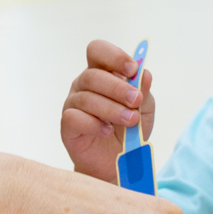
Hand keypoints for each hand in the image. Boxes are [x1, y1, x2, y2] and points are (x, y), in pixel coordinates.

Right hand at [62, 39, 152, 182]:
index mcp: (102, 74)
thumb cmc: (128, 130)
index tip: (133, 69)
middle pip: (92, 75)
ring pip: (86, 98)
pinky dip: (94, 124)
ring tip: (130, 121)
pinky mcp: (67, 126)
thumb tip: (144, 74)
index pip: (98, 51)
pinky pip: (74, 117)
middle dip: (118, 88)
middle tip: (136, 102)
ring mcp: (72, 104)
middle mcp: (83, 85)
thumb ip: (143, 91)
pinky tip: (107, 131)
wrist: (118, 162)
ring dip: (112, 109)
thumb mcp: (144, 108)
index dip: (114, 56)